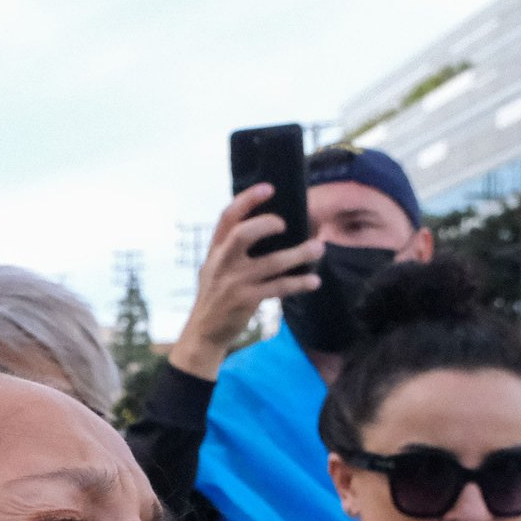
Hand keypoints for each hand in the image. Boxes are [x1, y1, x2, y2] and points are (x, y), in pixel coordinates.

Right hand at [167, 184, 323, 380]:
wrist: (203, 333)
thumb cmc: (216, 295)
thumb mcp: (214, 267)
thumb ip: (232, 249)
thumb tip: (272, 227)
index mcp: (215, 250)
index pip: (227, 218)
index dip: (247, 200)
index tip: (269, 188)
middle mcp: (222, 263)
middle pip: (242, 234)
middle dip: (267, 224)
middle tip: (286, 224)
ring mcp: (234, 282)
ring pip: (271, 263)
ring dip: (298, 254)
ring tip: (318, 249)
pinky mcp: (246, 301)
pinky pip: (278, 288)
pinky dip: (298, 283)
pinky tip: (313, 281)